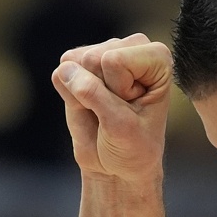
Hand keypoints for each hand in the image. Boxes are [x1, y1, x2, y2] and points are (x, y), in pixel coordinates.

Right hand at [52, 34, 172, 184]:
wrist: (117, 167)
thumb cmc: (132, 148)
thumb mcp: (120, 126)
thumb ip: (95, 95)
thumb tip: (65, 70)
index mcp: (156, 58)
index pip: (115, 61)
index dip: (118, 92)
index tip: (132, 109)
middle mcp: (130, 49)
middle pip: (93, 58)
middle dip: (101, 93)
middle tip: (116, 112)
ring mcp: (103, 54)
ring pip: (74, 63)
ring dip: (84, 96)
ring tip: (103, 110)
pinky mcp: (79, 66)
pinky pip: (61, 73)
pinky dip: (70, 97)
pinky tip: (89, 107)